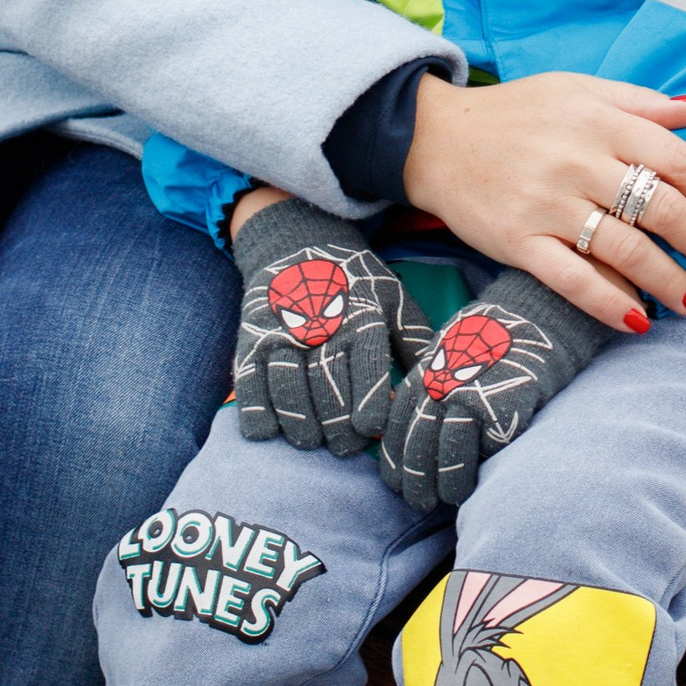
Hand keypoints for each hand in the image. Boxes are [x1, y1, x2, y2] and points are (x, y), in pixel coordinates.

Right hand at [229, 195, 429, 453]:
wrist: (297, 239)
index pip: (366, 367)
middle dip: (336, 426)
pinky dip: (257, 411)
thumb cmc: (355, 280)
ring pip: (287, 388)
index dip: (368, 406)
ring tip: (310, 441)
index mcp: (361, 317)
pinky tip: (269, 430)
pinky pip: (249, 382)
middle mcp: (320, 325)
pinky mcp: (251, 338)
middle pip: (326, 387)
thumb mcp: (393, 299)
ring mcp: (281, 332)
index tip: (370, 430)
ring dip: (299, 423)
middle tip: (344, 447)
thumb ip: (414, 342)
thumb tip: (435, 386)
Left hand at [378, 271, 610, 512]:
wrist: (541, 309)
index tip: (394, 481)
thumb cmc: (500, 332)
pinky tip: (482, 484)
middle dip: (413, 480)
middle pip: (416, 445)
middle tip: (416, 502)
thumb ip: (433, 380)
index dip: (394, 459)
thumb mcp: (454, 348)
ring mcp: (469, 396)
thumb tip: (418, 420)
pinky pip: (487, 449)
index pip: (396, 425)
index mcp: (426, 370)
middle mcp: (440, 385)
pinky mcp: (501, 408)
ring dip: (447, 484)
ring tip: (449, 501)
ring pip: (447, 454)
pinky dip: (482, 470)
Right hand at [399, 71, 685, 332]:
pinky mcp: (519, 241)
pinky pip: (573, 279)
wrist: (433, 138)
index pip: (678, 160)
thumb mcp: (578, 89)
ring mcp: (548, 204)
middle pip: (661, 208)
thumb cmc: (515, 112)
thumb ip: (641, 102)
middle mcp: (579, 161)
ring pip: (626, 249)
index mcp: (600, 121)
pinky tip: (638, 320)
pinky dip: (610, 303)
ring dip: (671, 282)